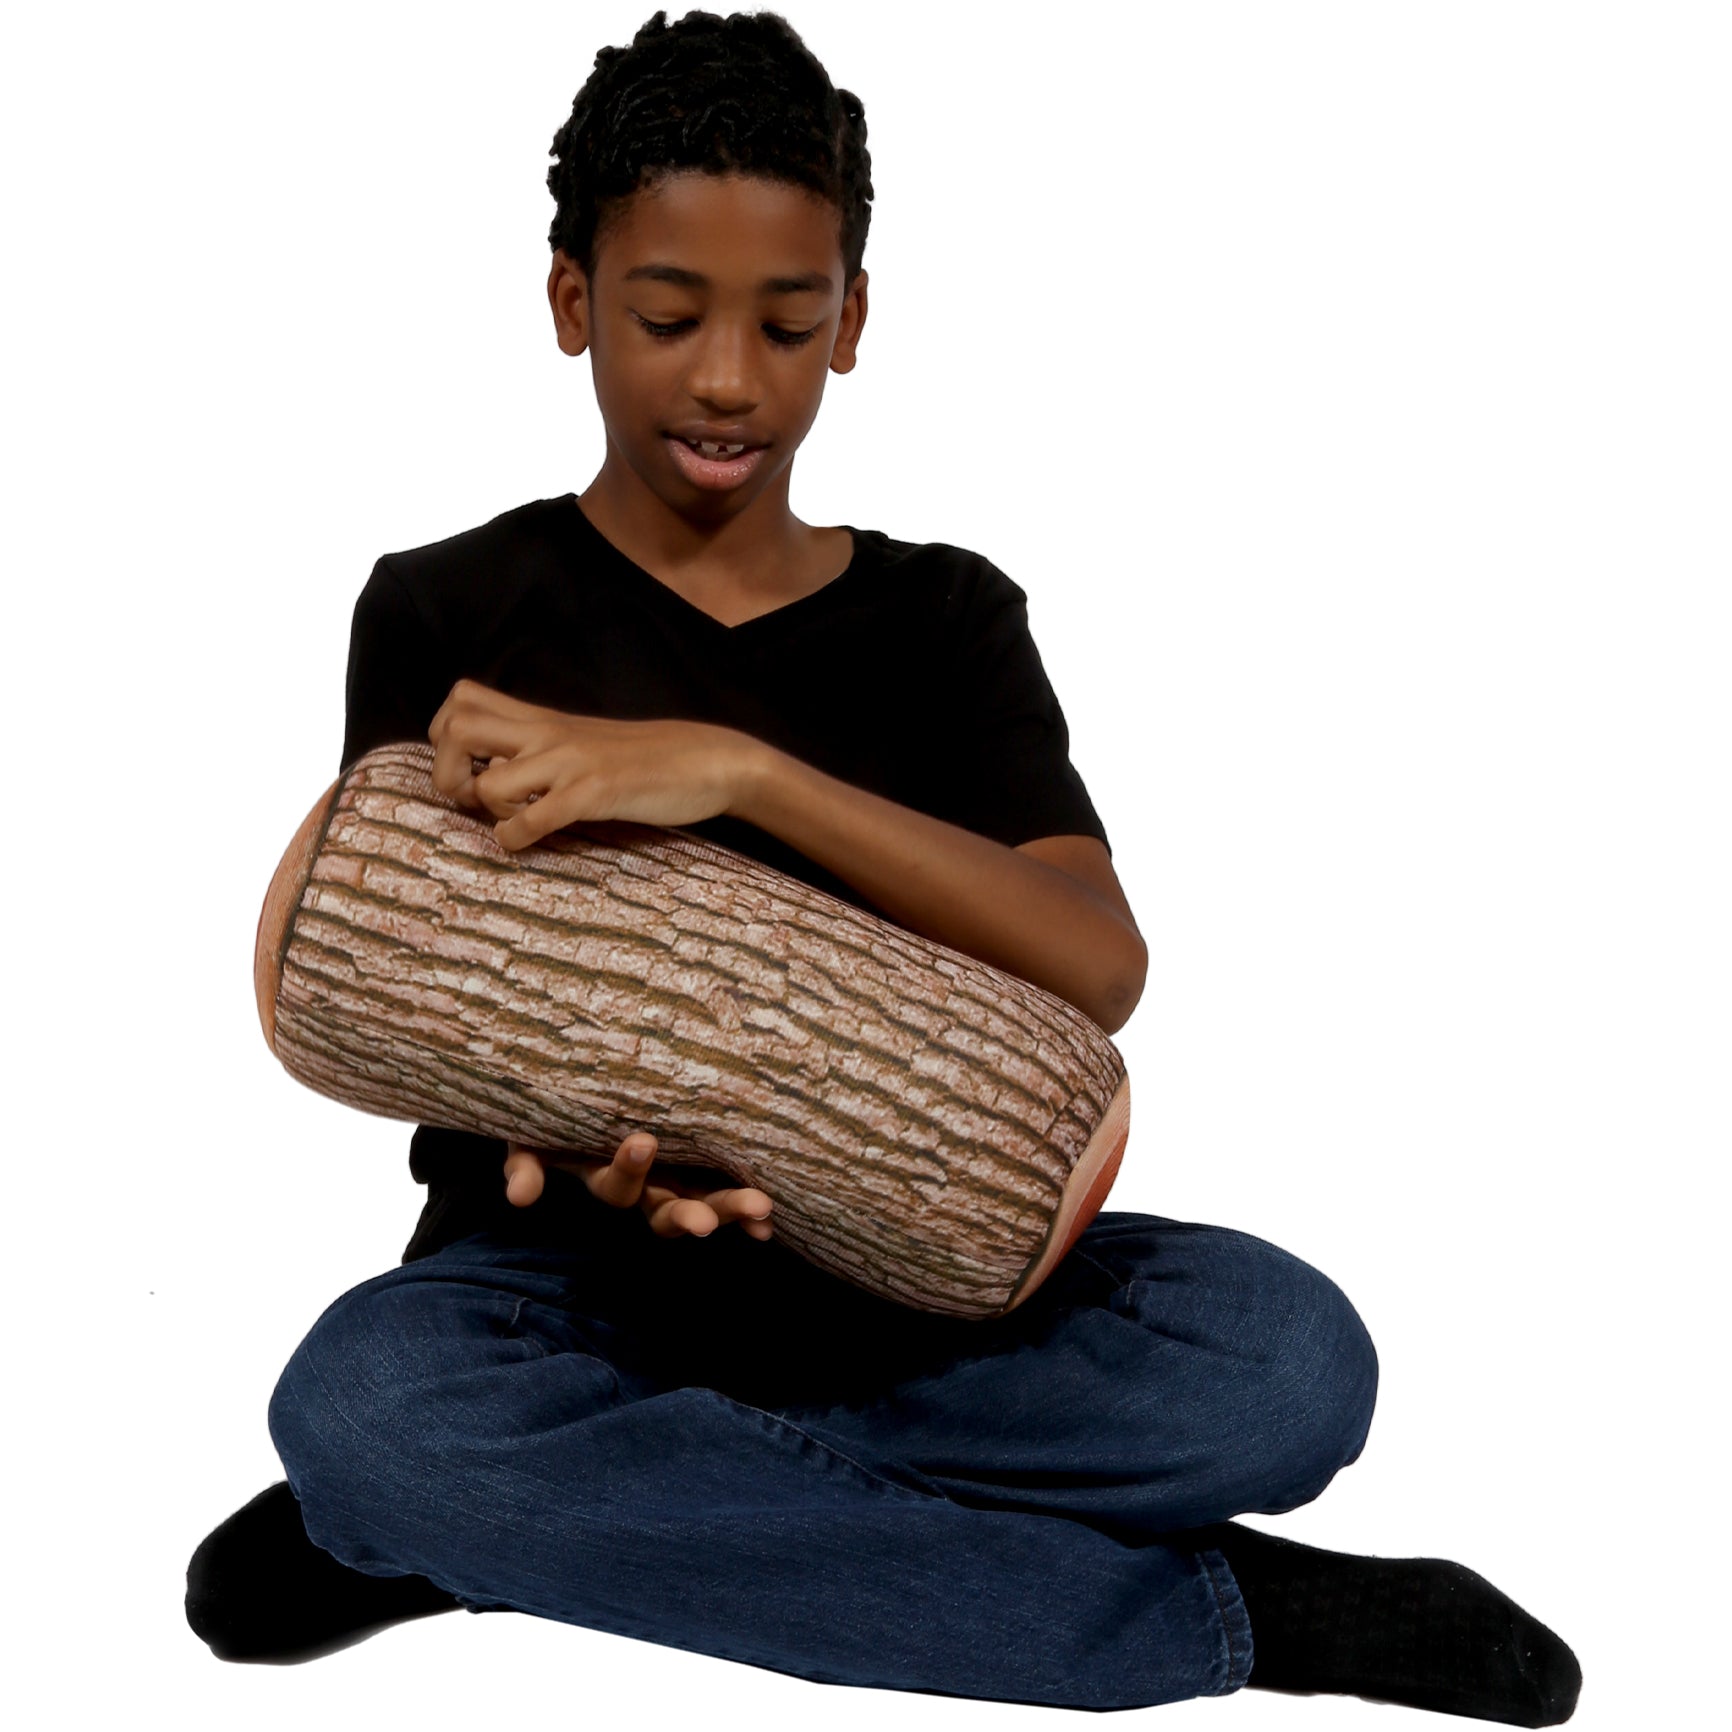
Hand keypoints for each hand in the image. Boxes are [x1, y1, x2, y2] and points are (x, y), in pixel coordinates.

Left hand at [428, 679, 756, 848]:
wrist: (708, 759)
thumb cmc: (645, 757)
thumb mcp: (583, 740)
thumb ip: (539, 745)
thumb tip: (496, 767)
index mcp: (544, 718)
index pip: (461, 700)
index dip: (444, 737)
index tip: (469, 766)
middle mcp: (548, 733)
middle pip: (455, 728)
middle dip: (446, 772)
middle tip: (471, 796)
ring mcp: (571, 762)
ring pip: (487, 781)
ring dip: (486, 812)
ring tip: (510, 819)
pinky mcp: (595, 793)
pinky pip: (532, 820)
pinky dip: (515, 839)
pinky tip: (528, 840)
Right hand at [503, 1132, 775, 1241]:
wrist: (587, 1088)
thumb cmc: (558, 1112)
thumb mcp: (533, 1137)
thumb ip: (526, 1163)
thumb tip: (519, 1198)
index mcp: (605, 1175)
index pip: (616, 1186)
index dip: (629, 1170)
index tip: (645, 1141)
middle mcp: (646, 1186)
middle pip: (666, 1212)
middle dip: (687, 1217)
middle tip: (705, 1224)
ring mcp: (679, 1179)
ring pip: (703, 1204)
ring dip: (729, 1211)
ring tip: (760, 1210)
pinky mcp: (707, 1163)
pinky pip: (729, 1188)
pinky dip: (748, 1213)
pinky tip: (770, 1220)